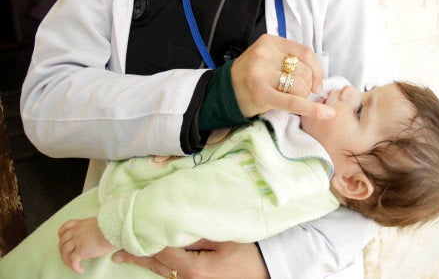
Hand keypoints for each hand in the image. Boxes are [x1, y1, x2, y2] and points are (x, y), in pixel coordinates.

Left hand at [58, 217, 114, 272]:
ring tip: (73, 265)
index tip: (63, 240)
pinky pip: (73, 261)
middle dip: (63, 250)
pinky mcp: (81, 250)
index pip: (65, 229)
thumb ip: (92, 229)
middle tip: (68, 255)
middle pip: (62, 242)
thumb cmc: (109, 227)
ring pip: (64, 252)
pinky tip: (80, 269)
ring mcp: (77, 241)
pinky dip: (74, 267)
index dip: (61, 236)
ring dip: (67, 260)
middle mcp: (76, 232)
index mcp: (80, 224)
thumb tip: (95, 235)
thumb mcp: (98, 224)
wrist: (112, 230)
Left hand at [112, 239, 268, 278]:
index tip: (129, 229)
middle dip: (137, 254)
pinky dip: (160, 265)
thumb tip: (171, 222)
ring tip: (125, 255)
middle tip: (116, 250)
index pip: (161, 250)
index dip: (144, 238)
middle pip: (157, 264)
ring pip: (163, 271)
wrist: (266, 271)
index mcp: (193, 269)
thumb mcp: (223, 238)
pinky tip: (152, 260)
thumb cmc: (249, 254)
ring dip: (145, 260)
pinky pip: (173, 274)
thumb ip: (195, 233)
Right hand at [231, 34, 335, 118]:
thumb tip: (318, 76)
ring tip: (288, 99)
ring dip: (302, 97)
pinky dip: (312, 110)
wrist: (224, 94)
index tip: (317, 83)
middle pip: (304, 71)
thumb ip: (289, 59)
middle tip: (296, 95)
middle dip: (307, 87)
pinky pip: (294, 102)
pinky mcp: (260, 93)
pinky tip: (326, 115)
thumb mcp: (267, 59)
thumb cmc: (251, 78)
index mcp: (269, 42)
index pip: (305, 53)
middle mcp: (264, 54)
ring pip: (301, 86)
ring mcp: (260, 73)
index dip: (317, 70)